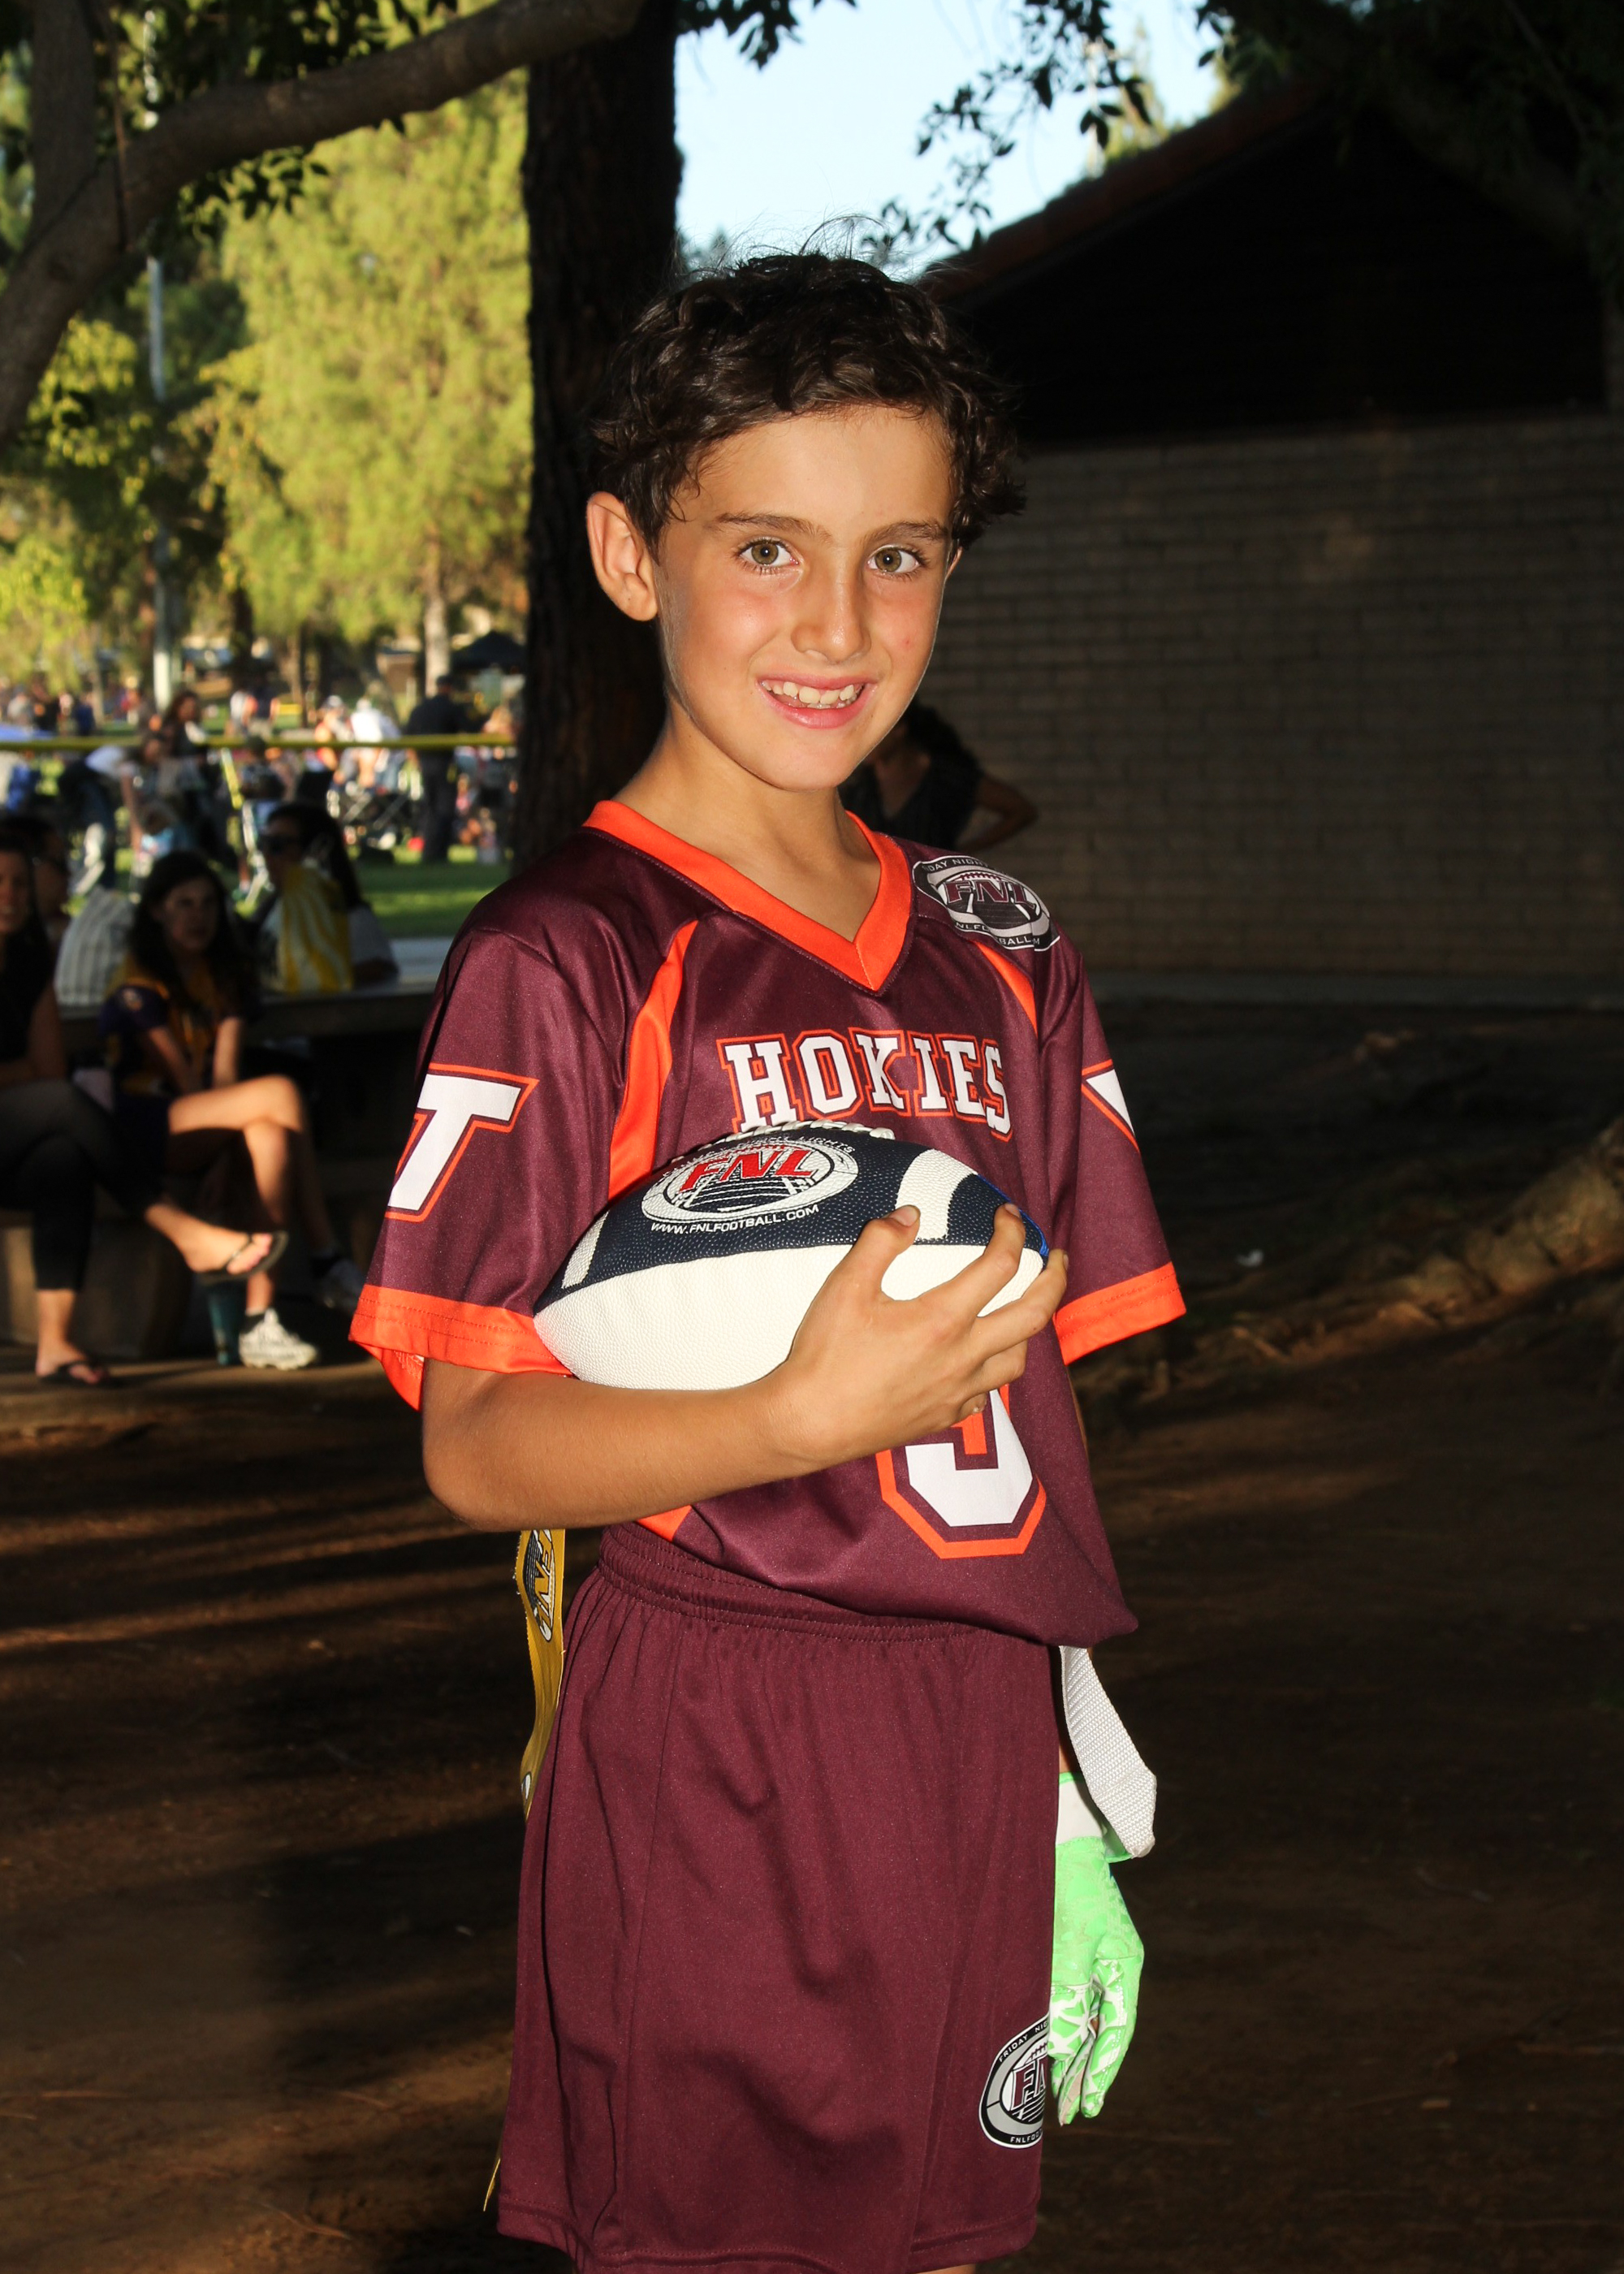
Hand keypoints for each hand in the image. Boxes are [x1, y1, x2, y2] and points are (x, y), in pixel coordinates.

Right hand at [762, 1203, 1066, 1475]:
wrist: (808, 1425)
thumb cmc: (824, 1355)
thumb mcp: (844, 1286)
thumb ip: (879, 1241)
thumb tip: (910, 1214)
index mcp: (942, 1319)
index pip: (1001, 1265)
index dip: (1012, 1232)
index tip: (1008, 1215)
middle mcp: (962, 1357)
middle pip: (1034, 1314)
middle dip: (1054, 1280)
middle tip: (1056, 1258)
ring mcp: (957, 1393)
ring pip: (1017, 1359)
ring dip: (1028, 1329)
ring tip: (1021, 1308)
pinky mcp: (944, 1418)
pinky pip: (987, 1394)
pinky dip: (992, 1371)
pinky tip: (977, 1361)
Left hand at [1048, 1810, 1142, 2121]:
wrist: (1057, 1835)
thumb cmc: (1069, 1880)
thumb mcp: (1070, 1934)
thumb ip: (1067, 1987)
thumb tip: (1063, 2042)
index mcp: (1125, 1962)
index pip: (1118, 2028)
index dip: (1103, 2067)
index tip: (1088, 2102)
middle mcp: (1111, 1965)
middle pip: (1103, 2028)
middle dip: (1087, 2069)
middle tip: (1072, 2112)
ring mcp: (1091, 1957)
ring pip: (1085, 2017)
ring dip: (1072, 2052)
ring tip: (1057, 2093)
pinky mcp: (1068, 1949)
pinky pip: (1068, 1998)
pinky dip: (1060, 2024)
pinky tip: (1046, 2046)